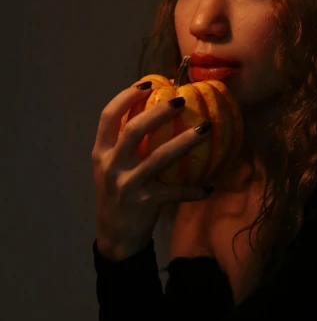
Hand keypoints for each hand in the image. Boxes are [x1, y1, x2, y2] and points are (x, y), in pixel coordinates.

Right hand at [91, 82, 212, 261]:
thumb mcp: (113, 167)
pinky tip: (210, 187)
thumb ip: (127, 143)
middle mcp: (111, 165)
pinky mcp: (144, 203)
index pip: (108, 116)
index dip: (126, 96)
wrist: (115, 237)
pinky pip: (175, 192)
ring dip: (185, 142)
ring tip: (206, 128)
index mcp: (102, 152)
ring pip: (158, 158)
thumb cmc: (120, 193)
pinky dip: (194, 189)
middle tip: (181, 99)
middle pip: (133, 130)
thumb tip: (158, 110)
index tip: (148, 82)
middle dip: (158, 111)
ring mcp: (126, 185)